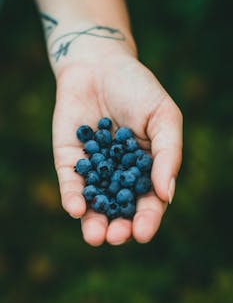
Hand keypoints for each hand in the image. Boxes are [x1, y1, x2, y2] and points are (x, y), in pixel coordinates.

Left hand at [53, 50, 181, 245]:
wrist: (100, 65)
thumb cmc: (138, 89)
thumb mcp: (164, 117)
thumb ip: (167, 154)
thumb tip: (165, 195)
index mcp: (146, 168)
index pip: (148, 201)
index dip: (147, 218)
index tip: (142, 233)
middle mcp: (119, 174)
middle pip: (120, 208)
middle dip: (119, 226)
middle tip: (116, 237)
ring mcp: (94, 169)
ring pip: (94, 203)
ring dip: (93, 222)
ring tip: (95, 236)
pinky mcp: (69, 161)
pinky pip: (71, 182)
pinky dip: (73, 196)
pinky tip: (76, 208)